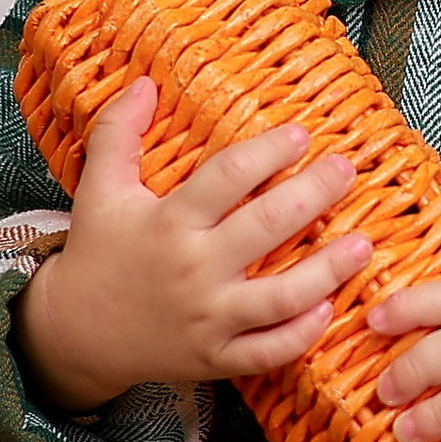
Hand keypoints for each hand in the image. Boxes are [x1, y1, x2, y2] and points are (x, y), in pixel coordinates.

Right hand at [14, 77, 370, 410]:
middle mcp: (193, 270)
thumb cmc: (98, 253)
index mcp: (168, 223)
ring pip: (281, 297)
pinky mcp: (217, 358)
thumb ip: (117, 132)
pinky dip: (302, 335)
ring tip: (363, 244)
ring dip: (328, 271)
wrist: (77, 334)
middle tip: (346, 170)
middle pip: (266, 227)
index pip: (228, 177)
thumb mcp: (99, 189)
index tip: (301, 135)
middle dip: (314, 195)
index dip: (269, 152)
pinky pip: (269, 351)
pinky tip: (330, 307)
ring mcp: (208, 319)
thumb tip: (144, 83)